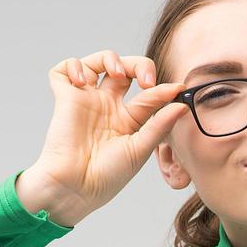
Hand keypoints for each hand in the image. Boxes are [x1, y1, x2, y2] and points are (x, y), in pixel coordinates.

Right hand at [19, 49, 190, 226]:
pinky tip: (83, 80)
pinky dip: (74, 66)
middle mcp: (107, 106)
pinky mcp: (64, 98)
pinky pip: (63, 70)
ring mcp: (85, 100)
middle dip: (139, 65)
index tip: (177, 89)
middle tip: (146, 80)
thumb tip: (182, 105)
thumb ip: (160, 125)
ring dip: (109, 58)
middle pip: (125, 70)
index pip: (148, 94)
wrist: (76, 187)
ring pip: (97, 62)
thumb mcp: (140, 149)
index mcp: (127, 120)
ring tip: (117, 73)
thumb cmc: (107, 176)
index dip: (163, 89)